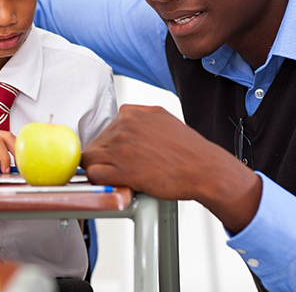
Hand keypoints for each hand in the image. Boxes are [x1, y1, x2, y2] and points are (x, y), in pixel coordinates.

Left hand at [80, 104, 261, 232]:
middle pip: (95, 144)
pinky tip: (116, 183)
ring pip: (90, 158)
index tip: (120, 157)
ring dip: (101, 169)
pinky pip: (93, 174)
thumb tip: (123, 118)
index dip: (110, 147)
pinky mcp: (121, 170)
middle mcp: (123, 127)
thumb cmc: (188, 150)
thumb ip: (139, 116)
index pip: (104, 130)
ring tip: (121, 177)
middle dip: (106, 158)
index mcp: (130, 113)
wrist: (205, 170)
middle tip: (124, 169)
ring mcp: (120, 147)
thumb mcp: (162, 118)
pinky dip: (100, 181)